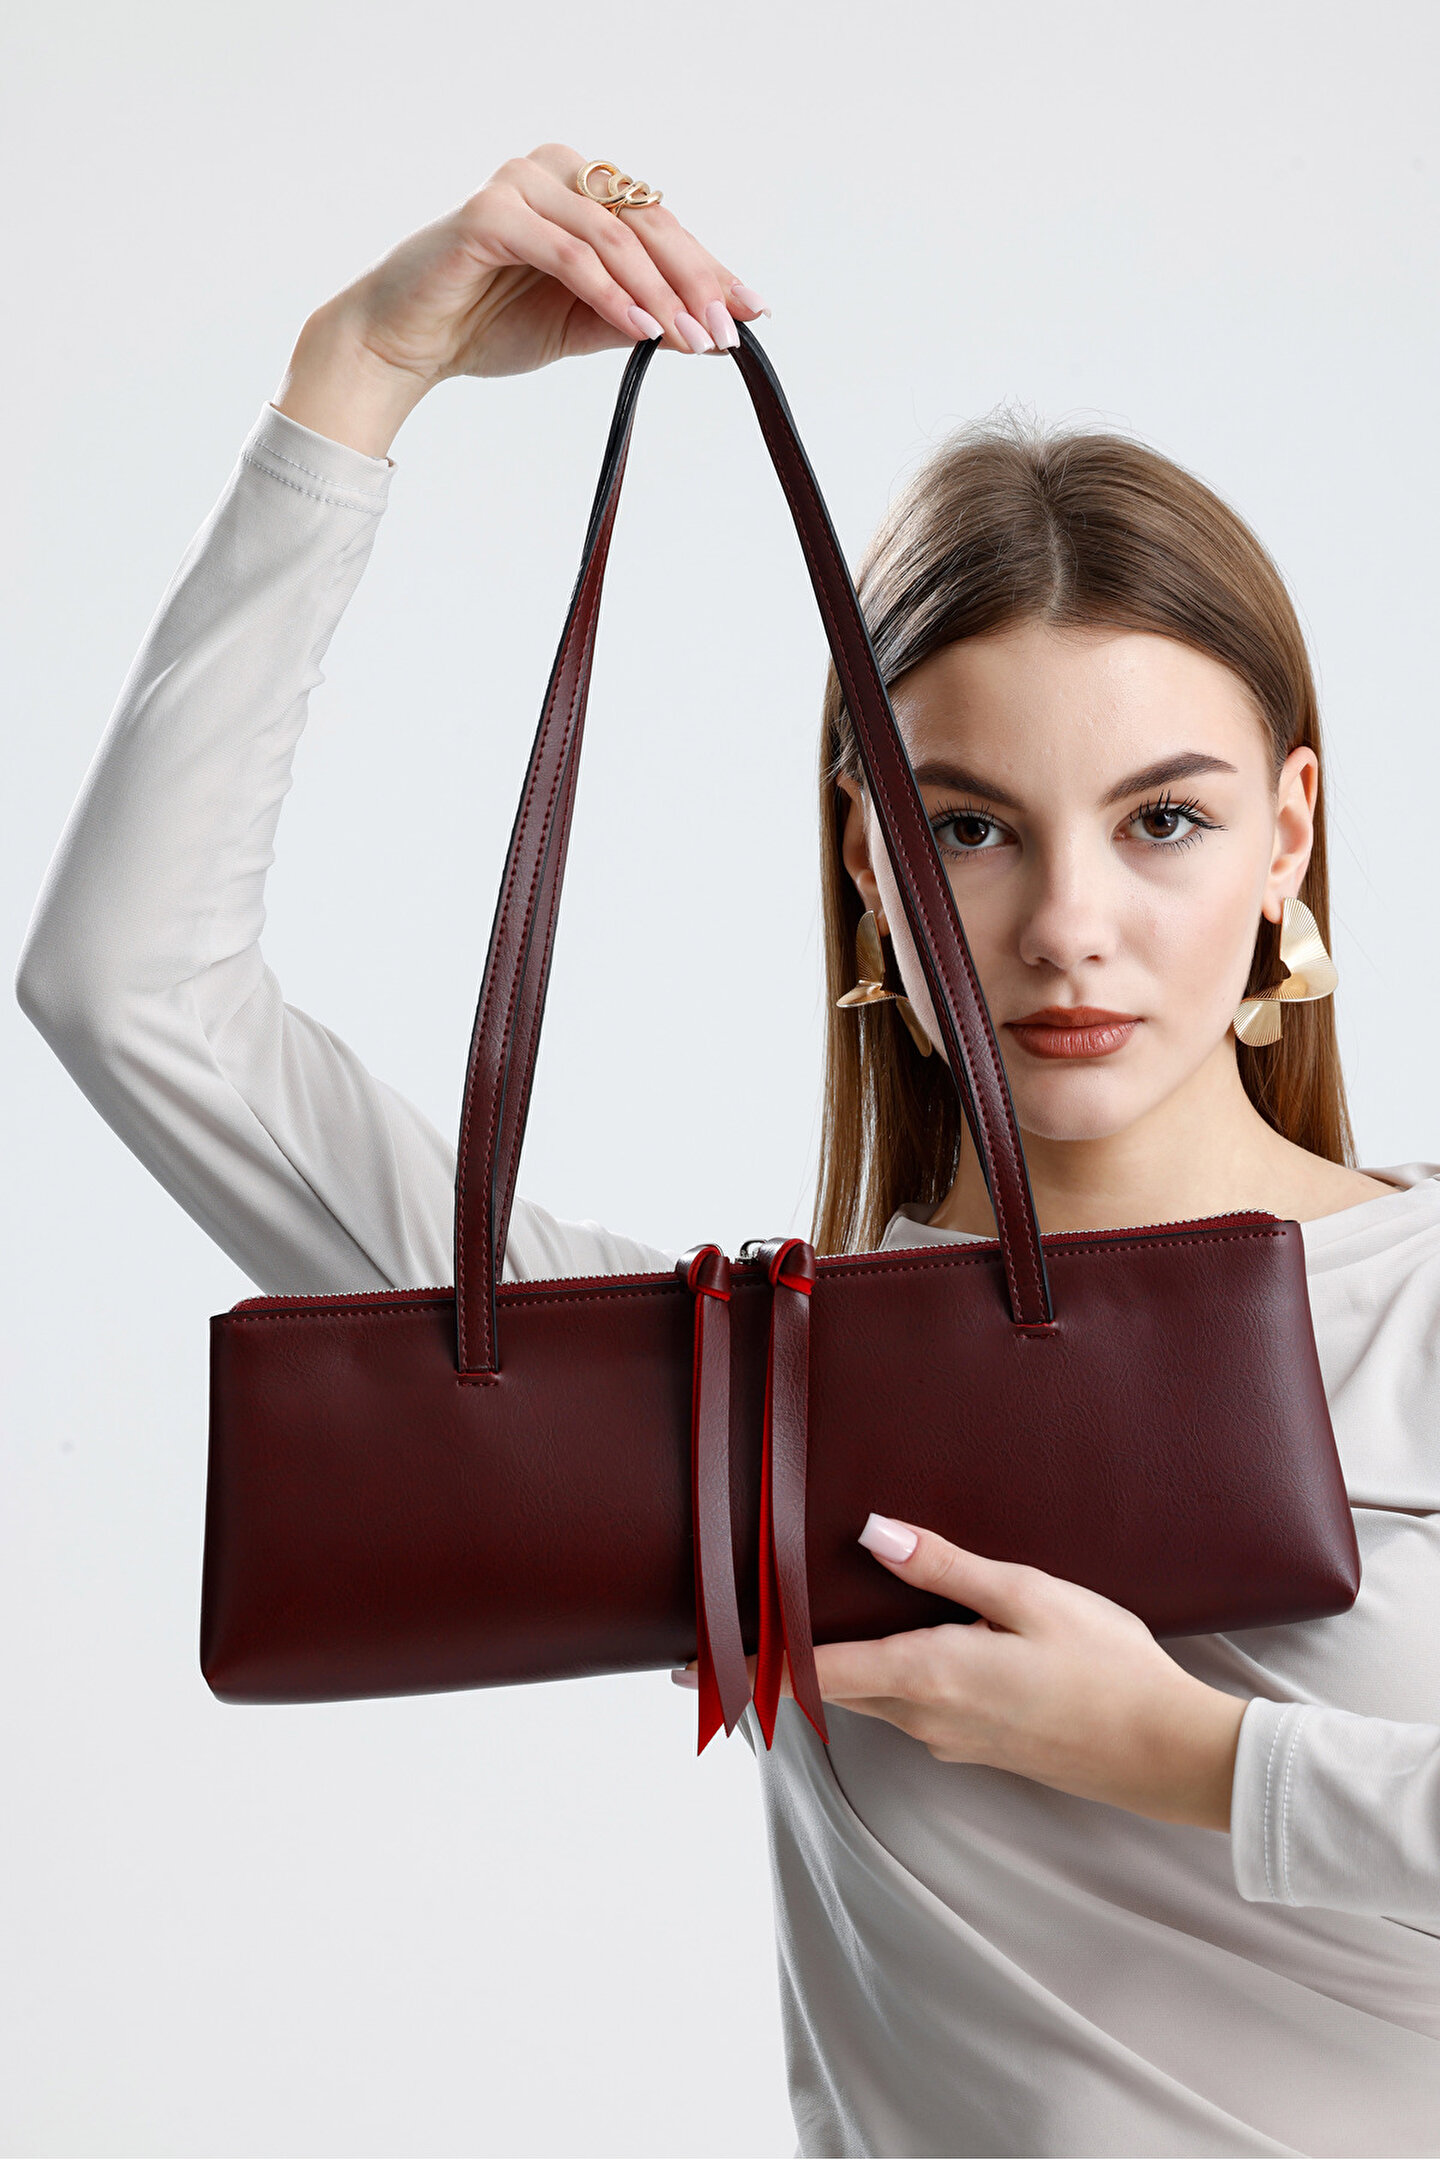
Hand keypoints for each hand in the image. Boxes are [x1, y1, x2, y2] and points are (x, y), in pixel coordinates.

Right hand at [274, 143, 768, 455]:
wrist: (408, 343)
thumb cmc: (486, 325)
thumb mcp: (580, 326)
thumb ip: (638, 319)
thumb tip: (708, 331)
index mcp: (581, 189)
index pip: (660, 226)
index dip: (710, 269)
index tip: (752, 313)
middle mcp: (555, 172)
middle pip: (647, 223)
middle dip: (695, 281)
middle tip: (727, 331)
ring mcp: (521, 186)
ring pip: (613, 237)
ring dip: (659, 292)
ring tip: (691, 340)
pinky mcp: (491, 214)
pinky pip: (568, 253)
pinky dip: (610, 293)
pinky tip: (642, 329)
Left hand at [684, 1517, 1247, 1828]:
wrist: (1167, 1751)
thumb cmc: (1105, 1666)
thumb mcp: (1026, 1594)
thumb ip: (943, 1566)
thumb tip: (871, 1533)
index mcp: (929, 1674)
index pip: (813, 1673)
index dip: (746, 1667)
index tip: (687, 1667)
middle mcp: (927, 1717)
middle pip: (831, 1686)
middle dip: (779, 1665)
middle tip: (732, 1633)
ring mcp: (951, 1738)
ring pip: (870, 1697)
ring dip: (833, 1670)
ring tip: (804, 1627)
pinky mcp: (977, 1746)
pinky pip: (909, 1707)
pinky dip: (881, 1679)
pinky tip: (901, 1646)